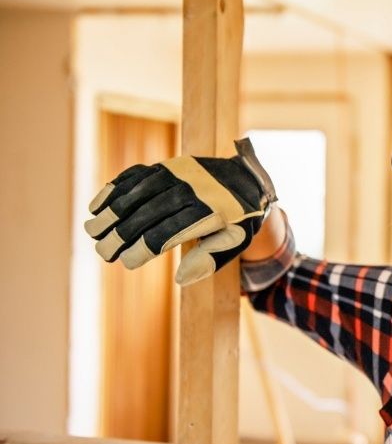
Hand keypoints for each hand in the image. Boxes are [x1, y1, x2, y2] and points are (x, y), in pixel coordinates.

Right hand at [84, 137, 277, 285]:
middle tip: (102, 252)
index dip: (145, 248)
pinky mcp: (168, 164)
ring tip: (92, 231)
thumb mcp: (236, 242)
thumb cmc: (238, 220)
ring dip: (111, 211)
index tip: (126, 262)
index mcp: (210, 212)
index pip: (169, 232)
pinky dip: (115, 188)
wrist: (247, 180)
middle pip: (148, 213)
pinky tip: (97, 205)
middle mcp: (192, 189)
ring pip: (137, 193)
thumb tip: (179, 279)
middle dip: (122, 233)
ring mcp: (178, 173)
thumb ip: (210, 259)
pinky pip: (136, 175)